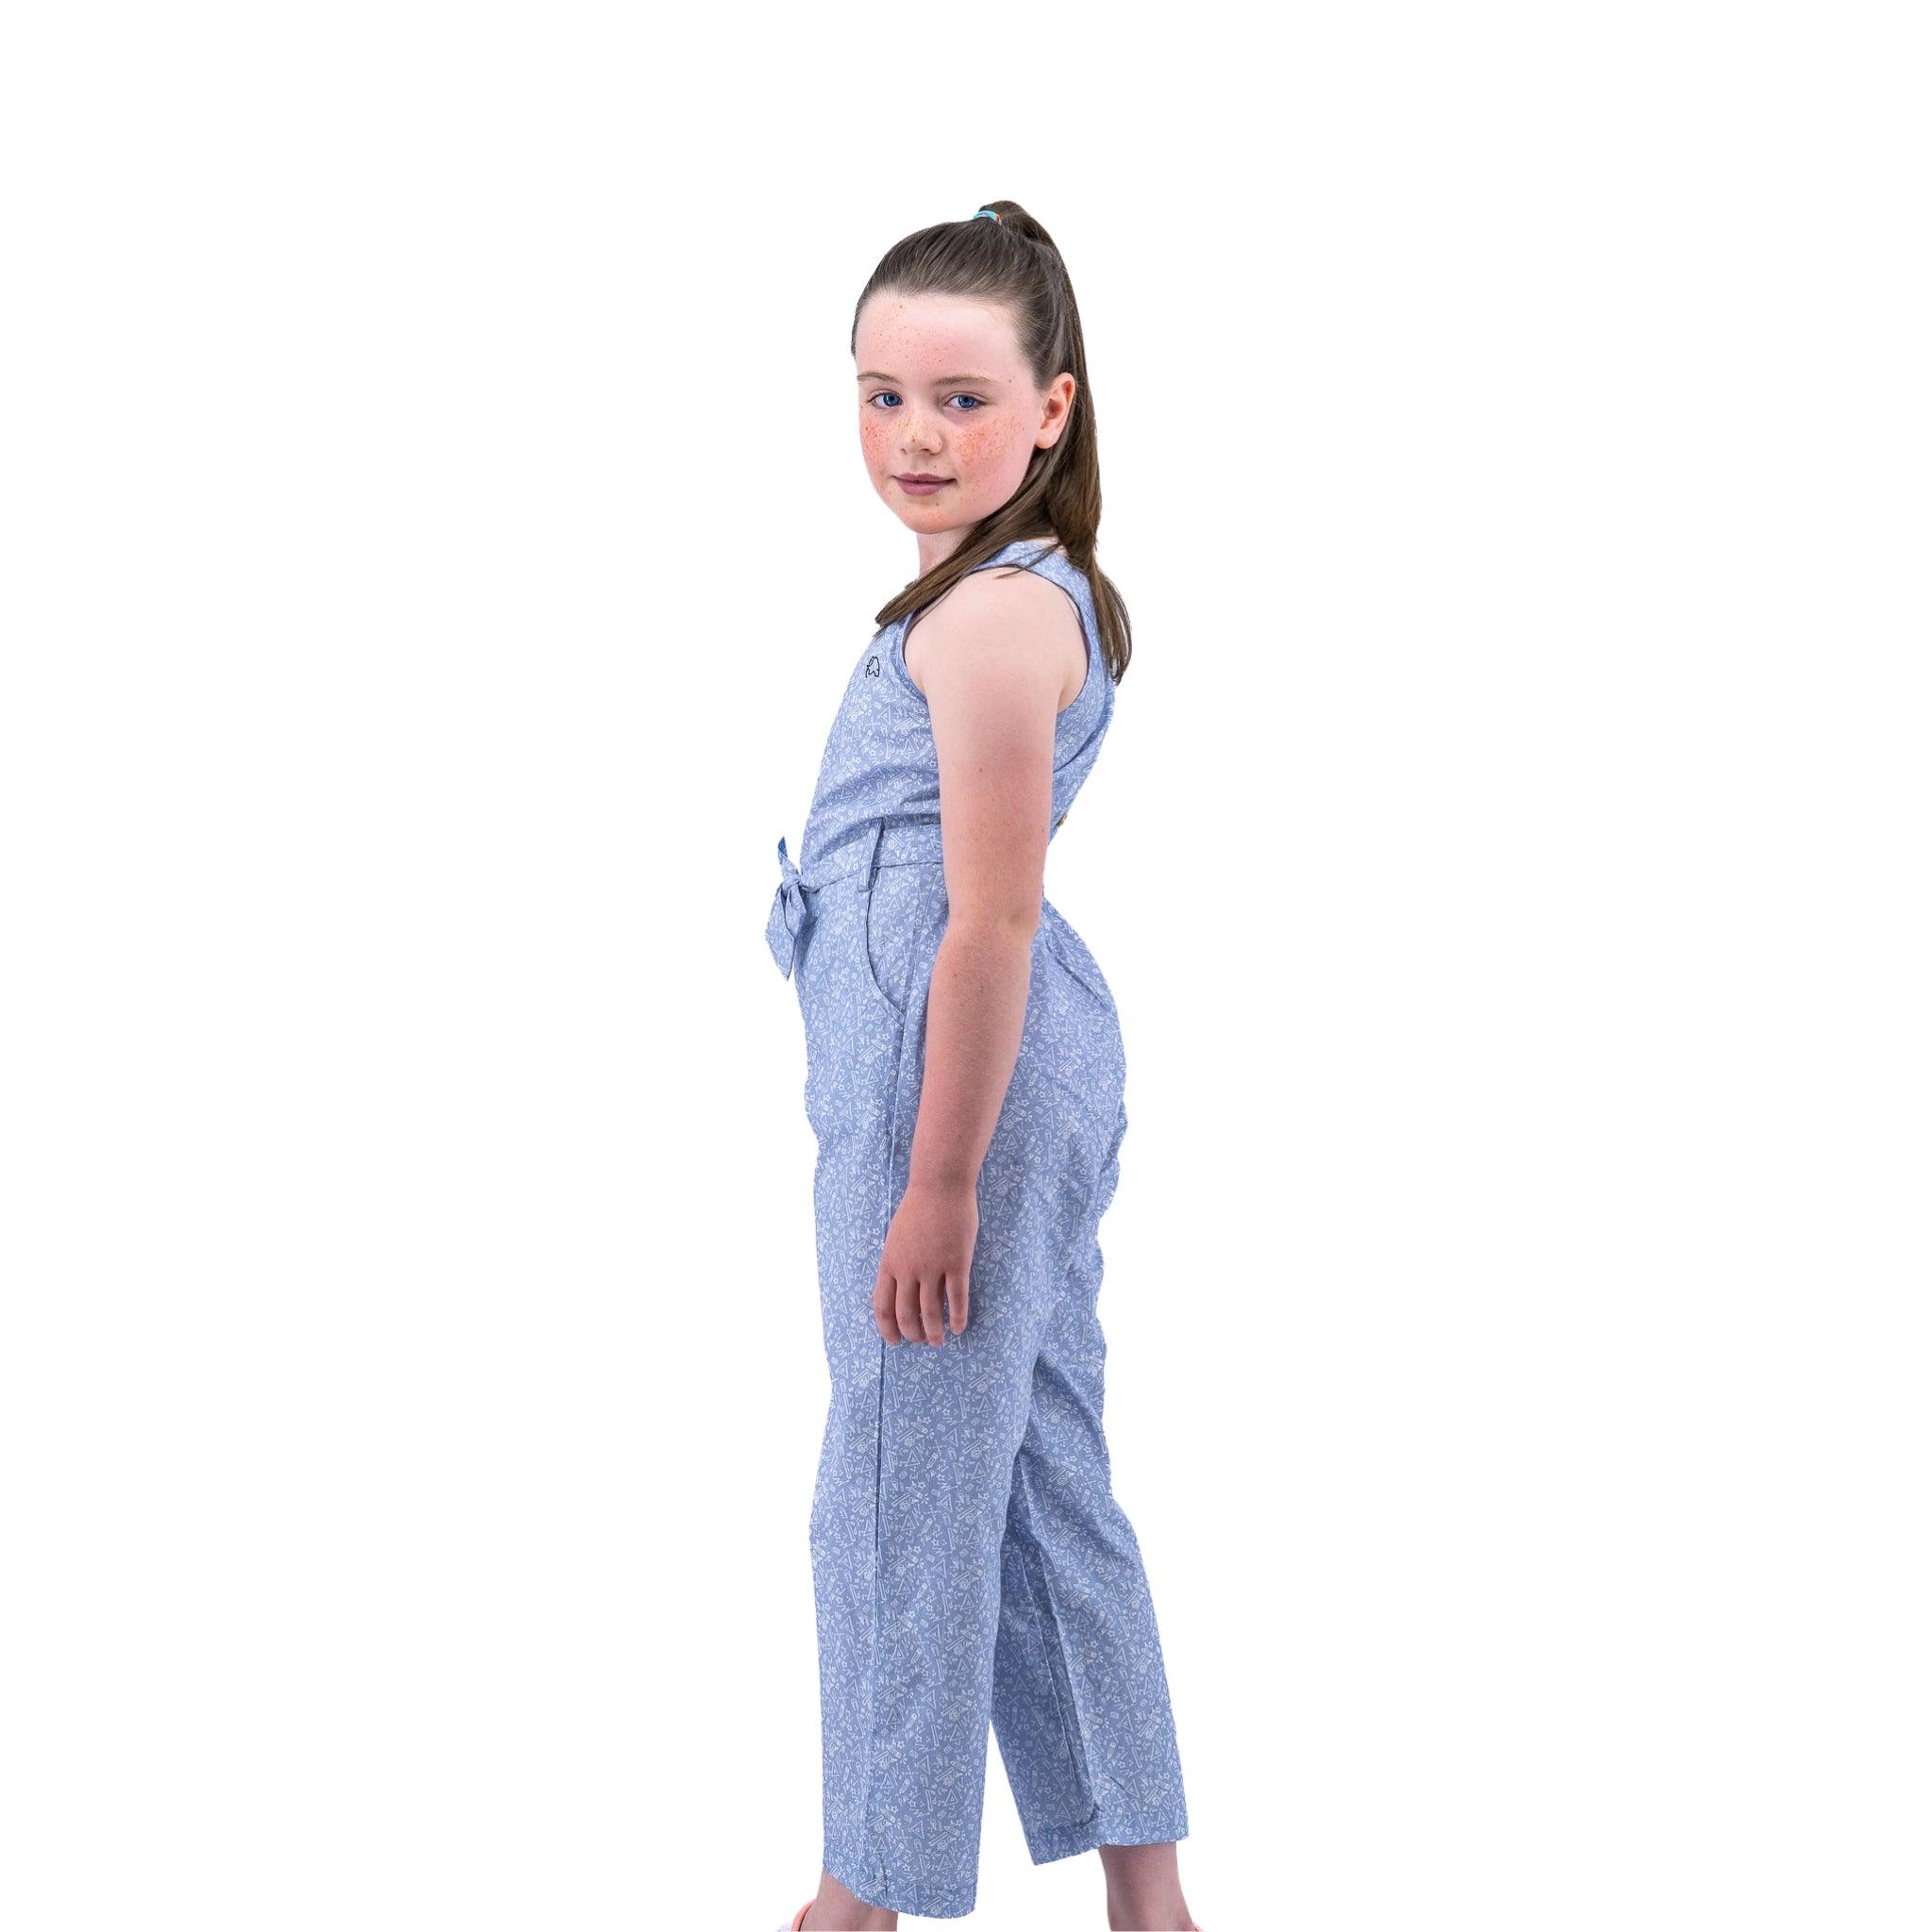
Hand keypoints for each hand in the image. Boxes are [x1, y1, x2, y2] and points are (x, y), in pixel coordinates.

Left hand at [874, 1176, 976, 1344]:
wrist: (939, 1185)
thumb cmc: (918, 1208)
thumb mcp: (896, 1237)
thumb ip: (896, 1263)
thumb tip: (898, 1289)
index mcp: (889, 1262)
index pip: (882, 1306)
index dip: (887, 1328)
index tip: (894, 1341)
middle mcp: (908, 1269)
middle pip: (906, 1314)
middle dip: (912, 1334)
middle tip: (921, 1342)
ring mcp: (932, 1266)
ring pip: (930, 1312)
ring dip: (934, 1332)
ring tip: (939, 1341)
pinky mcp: (956, 1262)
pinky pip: (957, 1298)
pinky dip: (957, 1317)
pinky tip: (959, 1327)